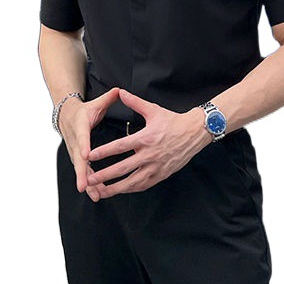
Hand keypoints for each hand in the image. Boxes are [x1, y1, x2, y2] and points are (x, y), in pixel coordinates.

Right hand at [58, 87, 119, 202]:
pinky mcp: (78, 159)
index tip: (85, 155)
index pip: (81, 136)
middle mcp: (76, 142)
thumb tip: (120, 90)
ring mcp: (75, 152)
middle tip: (85, 186)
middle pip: (78, 159)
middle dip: (82, 174)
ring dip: (87, 183)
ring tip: (96, 195)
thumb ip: (108, 98)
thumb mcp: (95, 103)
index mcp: (80, 126)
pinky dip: (89, 183)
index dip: (83, 146)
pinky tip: (97, 194)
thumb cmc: (84, 110)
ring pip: (81, 170)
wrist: (66, 115)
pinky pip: (84, 172)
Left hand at [85, 89, 210, 198]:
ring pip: (132, 182)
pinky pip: (144, 185)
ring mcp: (156, 167)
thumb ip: (135, 102)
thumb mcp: (153, 110)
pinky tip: (121, 190)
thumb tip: (121, 92)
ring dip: (116, 188)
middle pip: (123, 168)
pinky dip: (131, 189)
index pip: (120, 147)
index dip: (104, 152)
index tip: (90, 156)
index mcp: (145, 138)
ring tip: (101, 191)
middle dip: (104, 175)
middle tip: (89, 179)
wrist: (194, 132)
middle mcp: (150, 155)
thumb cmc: (173, 121)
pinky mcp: (162, 175)